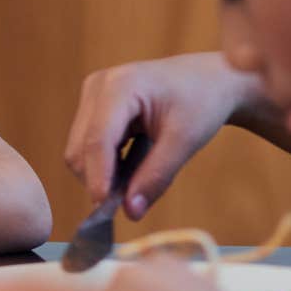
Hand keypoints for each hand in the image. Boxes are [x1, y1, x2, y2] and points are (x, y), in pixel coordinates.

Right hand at [65, 52, 263, 216]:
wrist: (211, 79)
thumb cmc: (203, 102)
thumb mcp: (186, 141)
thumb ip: (156, 176)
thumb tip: (130, 212)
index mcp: (120, 85)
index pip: (98, 139)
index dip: (98, 176)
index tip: (105, 209)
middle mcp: (98, 86)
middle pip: (80, 147)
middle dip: (99, 179)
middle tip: (129, 203)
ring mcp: (92, 94)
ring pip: (80, 149)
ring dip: (102, 173)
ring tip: (136, 182)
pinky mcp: (93, 105)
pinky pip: (88, 145)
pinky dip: (106, 164)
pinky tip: (131, 166)